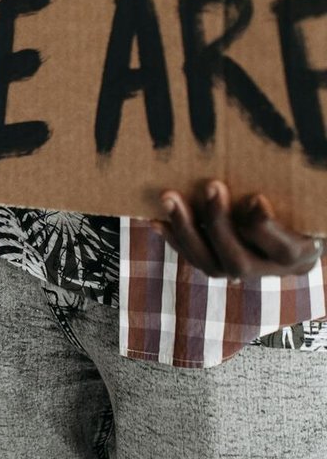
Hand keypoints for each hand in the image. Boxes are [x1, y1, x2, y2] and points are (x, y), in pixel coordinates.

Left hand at [157, 181, 324, 281]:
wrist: (290, 229)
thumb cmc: (300, 209)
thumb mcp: (301, 204)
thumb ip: (289, 197)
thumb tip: (264, 187)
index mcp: (300, 254)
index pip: (285, 251)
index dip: (266, 229)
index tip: (257, 197)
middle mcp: (270, 271)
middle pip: (238, 260)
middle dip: (218, 223)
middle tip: (211, 185)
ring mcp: (241, 273)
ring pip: (210, 262)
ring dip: (186, 228)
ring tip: (170, 198)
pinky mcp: (218, 266)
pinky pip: (194, 257)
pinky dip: (174, 238)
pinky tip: (157, 220)